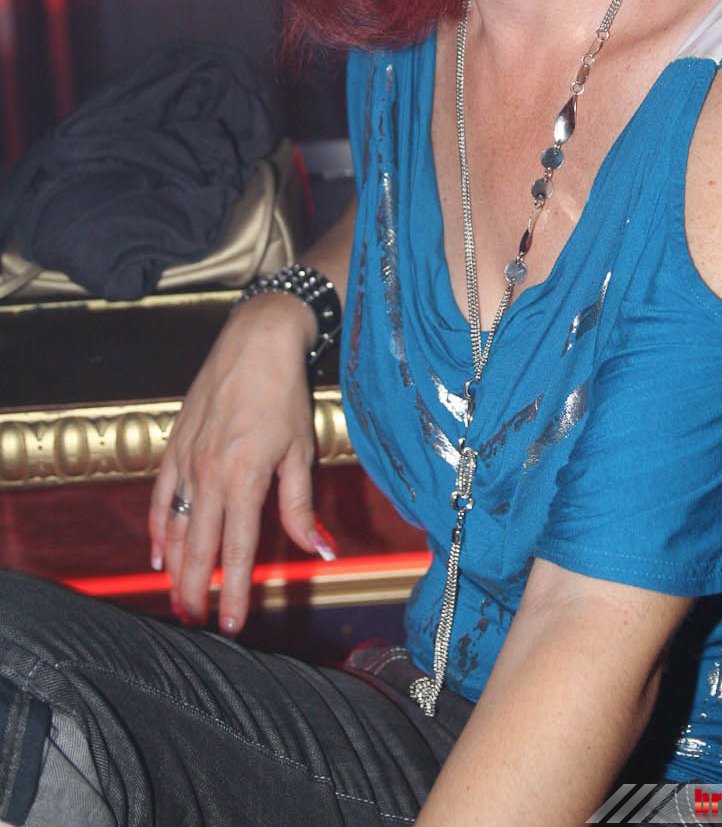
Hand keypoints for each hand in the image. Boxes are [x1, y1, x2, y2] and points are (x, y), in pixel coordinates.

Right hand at [149, 292, 321, 632]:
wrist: (255, 342)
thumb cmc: (284, 394)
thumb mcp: (300, 451)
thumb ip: (300, 506)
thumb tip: (319, 550)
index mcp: (244, 479)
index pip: (237, 551)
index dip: (234, 593)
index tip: (232, 624)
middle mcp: (209, 474)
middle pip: (198, 547)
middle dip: (196, 590)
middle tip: (196, 622)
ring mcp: (186, 460)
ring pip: (173, 527)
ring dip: (175, 567)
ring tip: (178, 598)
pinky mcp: (174, 445)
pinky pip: (159, 496)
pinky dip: (157, 528)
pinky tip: (158, 551)